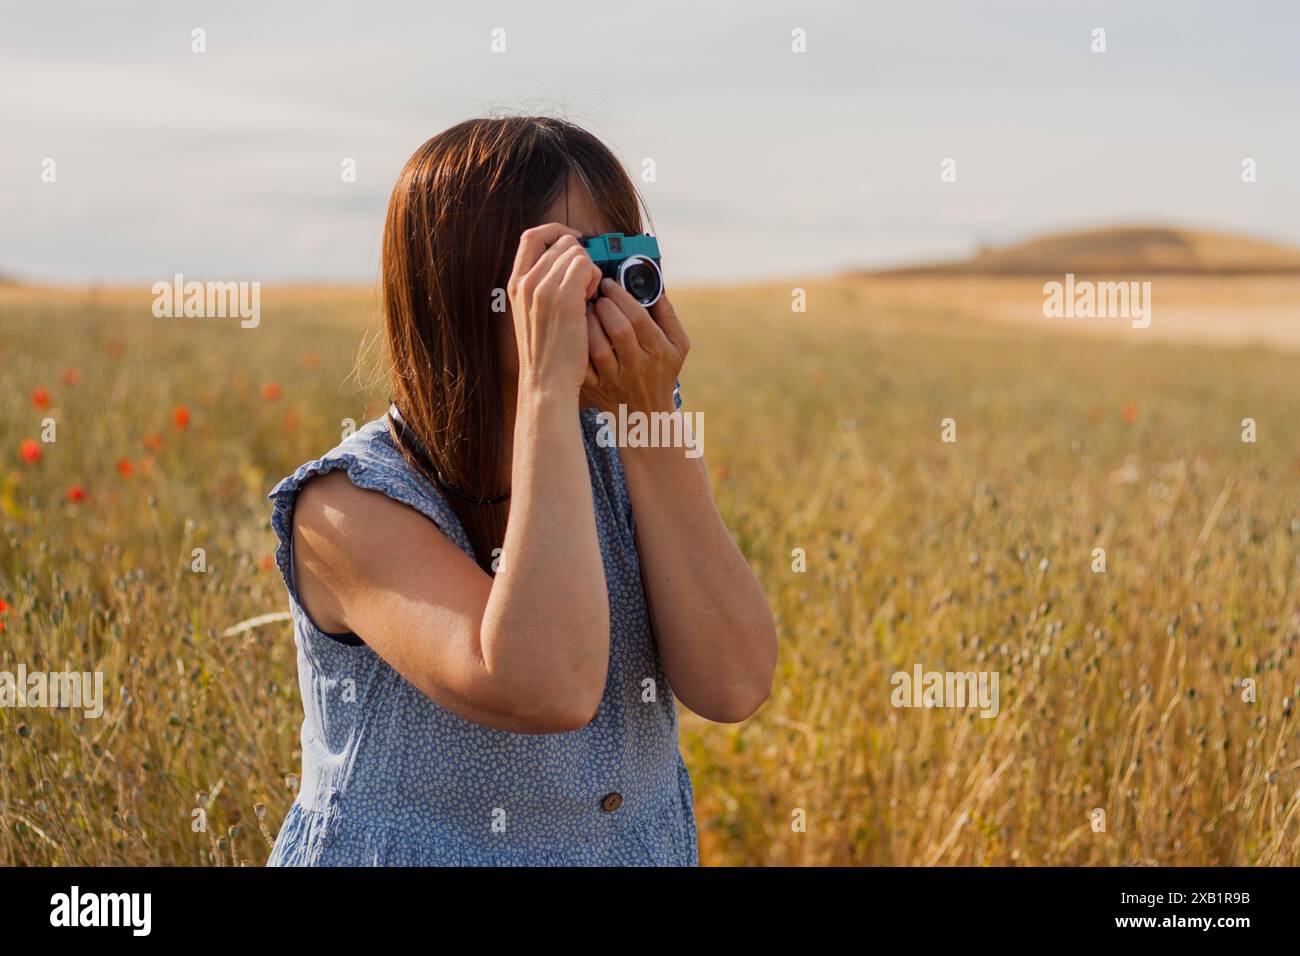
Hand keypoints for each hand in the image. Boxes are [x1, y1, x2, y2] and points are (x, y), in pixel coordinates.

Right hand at [507, 223, 602, 396]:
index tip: (574, 243)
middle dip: (579, 256)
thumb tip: (567, 266)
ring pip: (576, 251)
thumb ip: (542, 288)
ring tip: (588, 296)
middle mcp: (526, 282)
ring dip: (590, 268)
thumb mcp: (534, 315)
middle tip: (585, 285)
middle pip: (560, 242)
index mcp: (516, 284)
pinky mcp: (564, 297)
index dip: (556, 233)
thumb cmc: (548, 355)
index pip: (532, 236)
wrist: (547, 383)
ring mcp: (543, 288)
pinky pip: (587, 264)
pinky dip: (596, 278)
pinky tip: (593, 300)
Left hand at [580, 280, 689, 414]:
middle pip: (618, 330)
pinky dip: (576, 345)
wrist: (646, 416)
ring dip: (588, 323)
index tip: (608, 283)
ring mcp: (614, 379)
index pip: (639, 318)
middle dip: (604, 306)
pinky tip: (575, 332)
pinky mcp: (595, 388)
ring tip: (584, 310)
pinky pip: (582, 364)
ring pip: (597, 347)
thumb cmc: (662, 373)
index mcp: (657, 350)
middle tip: (595, 294)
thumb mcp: (677, 346)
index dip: (621, 296)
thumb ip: (668, 315)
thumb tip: (655, 285)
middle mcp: (636, 365)